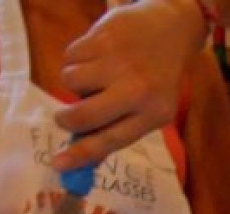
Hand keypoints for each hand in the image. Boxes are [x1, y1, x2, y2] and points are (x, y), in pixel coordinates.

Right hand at [52, 0, 207, 169]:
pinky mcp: (103, 38)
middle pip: (83, 116)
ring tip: (98, 76)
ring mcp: (119, 63)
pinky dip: (77, 59)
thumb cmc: (157, 80)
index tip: (58, 164)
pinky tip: (98, 56)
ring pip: (70, 83)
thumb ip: (119, 130)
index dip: (81, 155)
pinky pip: (69, 57)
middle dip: (67, 120)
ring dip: (77, 82)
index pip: (111, 141)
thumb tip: (82, 158)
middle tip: (67, 118)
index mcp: (154, 115)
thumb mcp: (152, 110)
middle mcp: (138, 91)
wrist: (171, 31)